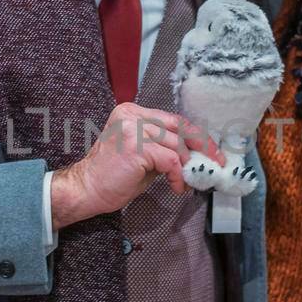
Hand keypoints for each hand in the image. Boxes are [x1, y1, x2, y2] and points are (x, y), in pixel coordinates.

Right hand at [49, 104, 224, 229]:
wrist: (86, 189)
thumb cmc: (112, 175)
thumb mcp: (141, 154)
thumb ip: (163, 147)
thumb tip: (193, 154)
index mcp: (133, 112)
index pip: (173, 119)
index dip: (196, 135)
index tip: (211, 150)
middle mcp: (132, 115)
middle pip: (179, 127)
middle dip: (202, 146)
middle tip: (216, 162)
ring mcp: (133, 129)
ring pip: (176, 145)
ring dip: (188, 167)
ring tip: (188, 182)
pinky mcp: (136, 147)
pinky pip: (170, 160)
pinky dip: (178, 176)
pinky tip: (176, 187)